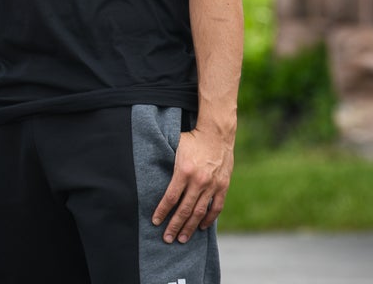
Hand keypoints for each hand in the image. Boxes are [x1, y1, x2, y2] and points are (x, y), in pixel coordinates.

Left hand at [152, 127, 233, 243]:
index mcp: (184, 171)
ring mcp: (212, 185)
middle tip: (167, 239)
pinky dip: (209, 219)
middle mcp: (198, 181)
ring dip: (190, 227)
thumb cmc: (192, 139)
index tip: (155, 222)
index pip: (170, 198)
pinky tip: (201, 227)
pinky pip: (216, 207)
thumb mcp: (174, 146)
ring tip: (182, 239)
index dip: (162, 211)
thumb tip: (149, 171)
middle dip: (174, 226)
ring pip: (200, 212)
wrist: (217, 134)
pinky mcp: (223, 186)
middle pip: (184, 209)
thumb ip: (165, 161)